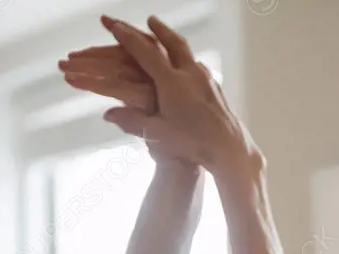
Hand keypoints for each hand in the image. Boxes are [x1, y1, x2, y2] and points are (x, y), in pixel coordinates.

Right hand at [60, 16, 257, 173]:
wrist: (230, 149)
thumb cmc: (194, 144)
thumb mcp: (159, 135)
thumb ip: (133, 121)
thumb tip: (108, 114)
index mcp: (172, 83)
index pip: (145, 52)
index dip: (126, 37)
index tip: (113, 26)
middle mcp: (190, 74)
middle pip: (170, 42)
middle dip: (157, 28)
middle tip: (148, 18)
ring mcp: (206, 78)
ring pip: (186, 51)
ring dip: (173, 40)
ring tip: (166, 34)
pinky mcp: (215, 87)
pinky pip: (197, 64)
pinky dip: (186, 57)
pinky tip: (186, 64)